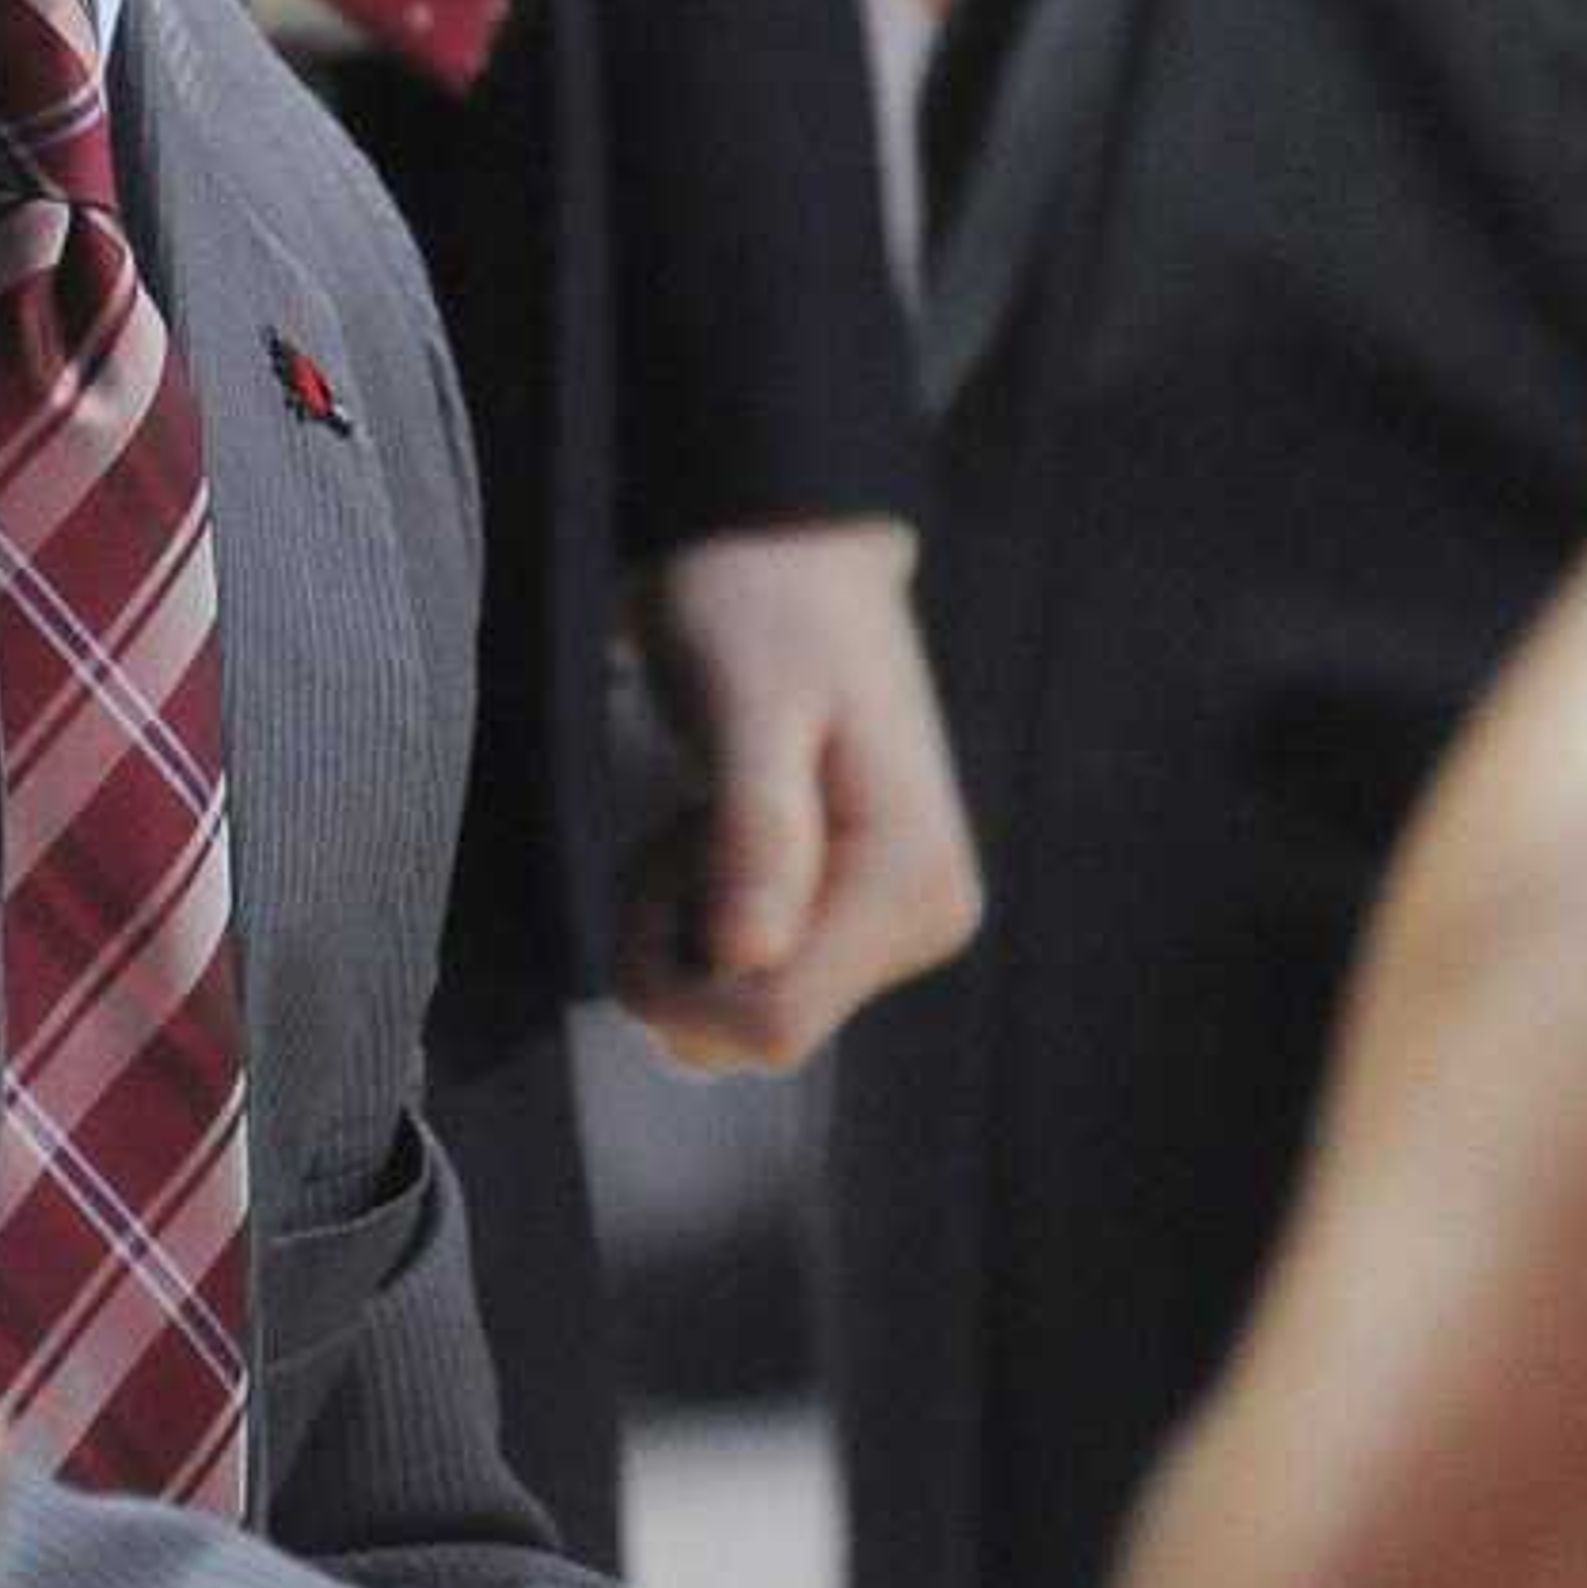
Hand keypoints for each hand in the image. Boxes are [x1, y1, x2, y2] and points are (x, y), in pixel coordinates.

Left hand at [613, 517, 978, 1071]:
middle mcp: (923, 921)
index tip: (663, 851)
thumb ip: (753, 835)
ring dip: (683, 933)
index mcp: (911, 882)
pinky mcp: (859, 917)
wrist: (783, 553)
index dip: (678, 973)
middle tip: (679, 827)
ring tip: (700, 818)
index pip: (772, 1023)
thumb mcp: (746, 706)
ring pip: (743, 1014)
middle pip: (753, 1034)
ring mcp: (895, 924)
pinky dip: (701, 922)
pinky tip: (715, 836)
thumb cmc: (760, 607)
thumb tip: (747, 960)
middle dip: (677, 952)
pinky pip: (752, 977)